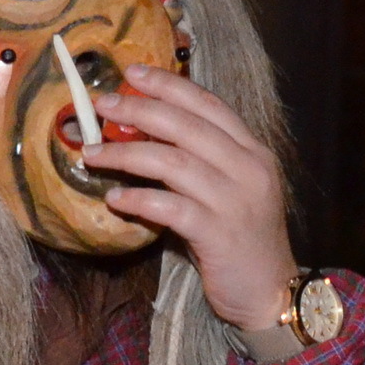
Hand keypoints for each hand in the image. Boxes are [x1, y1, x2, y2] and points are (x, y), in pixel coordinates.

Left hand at [85, 66, 297, 333]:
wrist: (271, 293)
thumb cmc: (242, 239)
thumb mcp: (232, 190)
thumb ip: (201, 162)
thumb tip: (145, 133)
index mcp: (254, 152)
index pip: (209, 105)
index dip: (170, 84)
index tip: (133, 72)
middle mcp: (249, 169)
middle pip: (187, 126)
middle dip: (140, 109)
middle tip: (101, 104)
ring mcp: (236, 201)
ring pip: (174, 162)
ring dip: (127, 153)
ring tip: (93, 153)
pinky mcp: (219, 234)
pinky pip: (170, 207)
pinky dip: (138, 199)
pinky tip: (114, 199)